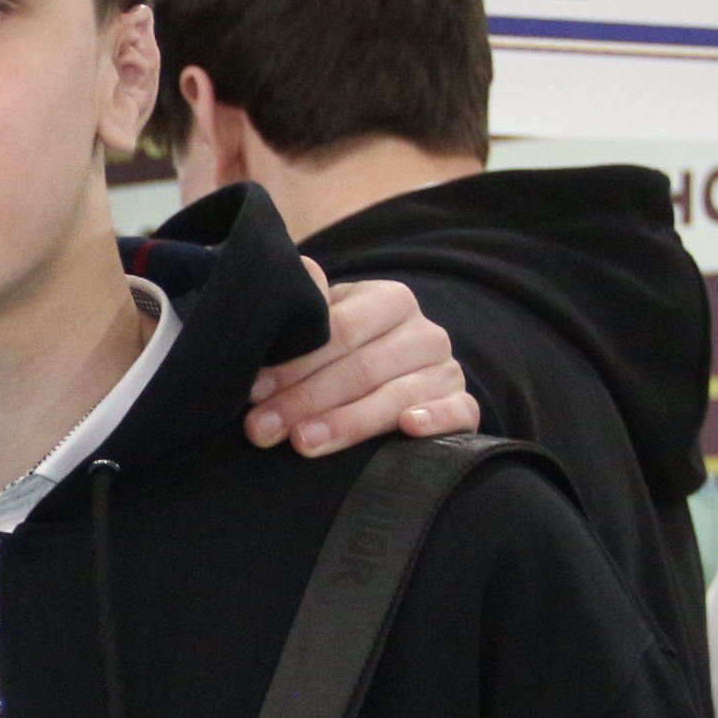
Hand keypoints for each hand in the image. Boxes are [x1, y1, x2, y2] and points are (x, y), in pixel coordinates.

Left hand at [246, 262, 474, 454]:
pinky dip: (435, 418)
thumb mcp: (325, 322)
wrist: (400, 378)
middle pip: (362, 368)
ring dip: (347, 423)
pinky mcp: (463, 405)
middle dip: (306, 400)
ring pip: (398, 396)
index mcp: (389, 301)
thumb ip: (308, 304)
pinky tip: (407, 428)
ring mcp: (446, 370)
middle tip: (262, 429)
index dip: (294, 363)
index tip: (254, 391)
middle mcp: (423, 333)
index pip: (340, 331)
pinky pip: (458, 411)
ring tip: (303, 443)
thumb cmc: (346, 352)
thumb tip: (296, 274)